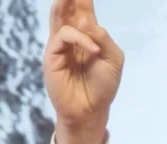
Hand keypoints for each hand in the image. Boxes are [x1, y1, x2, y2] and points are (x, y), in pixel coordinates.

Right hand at [43, 0, 124, 143]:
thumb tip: (88, 22)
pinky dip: (80, 39)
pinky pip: (63, 36)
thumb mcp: (113, 59)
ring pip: (58, 15)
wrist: (91, 110)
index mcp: (89, 34)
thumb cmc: (103, 86)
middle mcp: (73, 36)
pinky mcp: (52, 55)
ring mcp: (60, 44)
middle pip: (69, 7)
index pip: (84, 8)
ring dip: (62, 2)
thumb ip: (104, 38)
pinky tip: (93, 50)